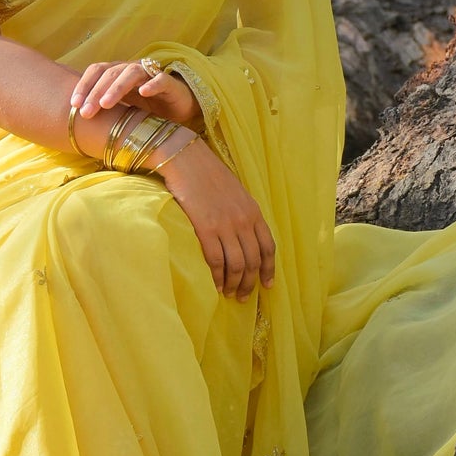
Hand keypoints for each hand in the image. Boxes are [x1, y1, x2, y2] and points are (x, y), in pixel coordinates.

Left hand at [70, 59, 201, 126]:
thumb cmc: (144, 108)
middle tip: (86, 112)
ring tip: (106, 104)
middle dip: (95, 92)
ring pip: (131, 73)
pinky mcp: (169, 83)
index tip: (74, 105)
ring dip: (116, 88)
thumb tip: (72, 120)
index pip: (96, 70)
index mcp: (117, 73)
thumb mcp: (120, 109)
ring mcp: (150, 75)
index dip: (84, 85)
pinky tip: (144, 92)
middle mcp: (131, 69)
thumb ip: (101, 108)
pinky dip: (152, 83)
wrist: (178, 108)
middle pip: (110, 73)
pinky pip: (160, 79)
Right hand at [158, 137, 274, 298]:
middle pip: (253, 260)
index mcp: (253, 211)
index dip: (269, 269)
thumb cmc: (208, 174)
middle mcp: (243, 220)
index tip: (267, 285)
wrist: (186, 159)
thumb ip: (243, 213)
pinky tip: (216, 285)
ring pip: (237, 265)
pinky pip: (216, 260)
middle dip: (250, 282)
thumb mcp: (235, 192)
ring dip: (234, 284)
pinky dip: (217, 277)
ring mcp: (225, 225)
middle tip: (244, 297)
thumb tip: (244, 236)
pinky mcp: (205, 228)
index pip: (268, 247)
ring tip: (230, 294)